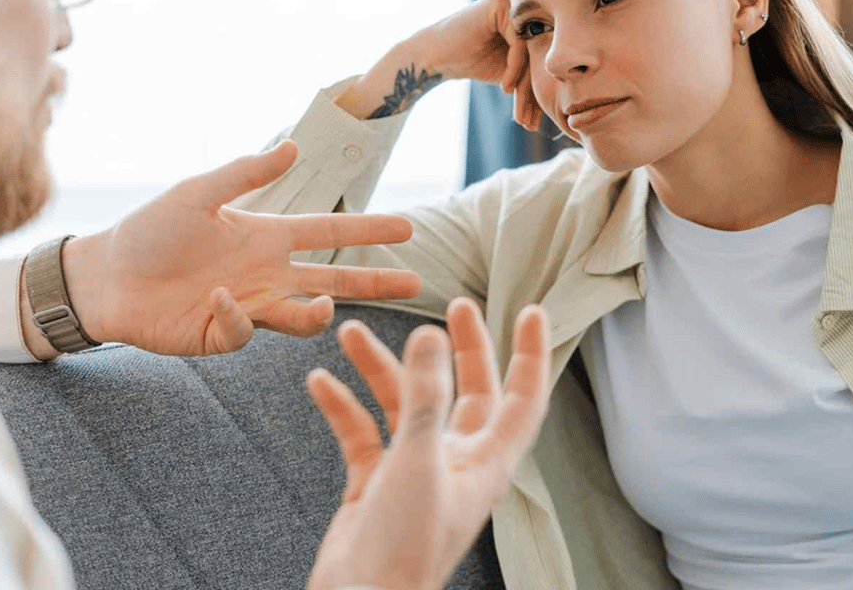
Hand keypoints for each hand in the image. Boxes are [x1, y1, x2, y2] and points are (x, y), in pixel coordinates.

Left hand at [59, 140, 422, 355]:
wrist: (104, 277)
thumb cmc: (148, 231)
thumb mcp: (197, 192)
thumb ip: (245, 173)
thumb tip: (293, 146)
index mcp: (265, 236)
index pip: (329, 233)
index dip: (367, 230)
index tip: (406, 228)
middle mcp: (265, 274)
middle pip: (333, 279)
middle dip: (375, 282)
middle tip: (416, 283)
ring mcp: (248, 307)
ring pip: (302, 316)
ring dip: (318, 314)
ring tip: (325, 306)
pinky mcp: (222, 335)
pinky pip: (245, 332)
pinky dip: (237, 316)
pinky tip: (216, 298)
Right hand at [305, 298, 551, 589]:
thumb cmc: (402, 547)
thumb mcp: (418, 459)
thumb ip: (424, 394)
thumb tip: (430, 334)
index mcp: (485, 463)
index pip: (522, 399)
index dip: (530, 354)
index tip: (530, 310)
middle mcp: (456, 464)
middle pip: (467, 393)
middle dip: (461, 350)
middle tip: (455, 305)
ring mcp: (415, 475)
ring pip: (404, 407)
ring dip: (380, 370)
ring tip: (350, 333)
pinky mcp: (376, 488)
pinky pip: (363, 435)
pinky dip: (344, 406)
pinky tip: (321, 382)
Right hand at [416, 0, 542, 131]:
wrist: (436, 55)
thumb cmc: (473, 62)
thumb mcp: (512, 71)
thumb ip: (535, 74)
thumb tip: (567, 99)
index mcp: (534, 21)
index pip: (547, 59)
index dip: (540, 93)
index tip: (534, 121)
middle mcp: (528, 8)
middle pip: (542, 55)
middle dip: (534, 94)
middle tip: (528, 122)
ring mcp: (515, 3)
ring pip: (533, 51)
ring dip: (525, 86)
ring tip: (519, 114)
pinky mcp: (501, 4)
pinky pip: (519, 42)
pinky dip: (514, 68)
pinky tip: (505, 88)